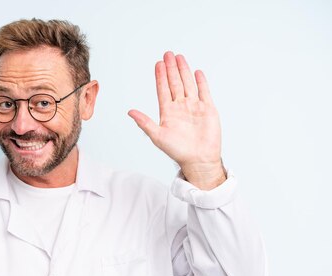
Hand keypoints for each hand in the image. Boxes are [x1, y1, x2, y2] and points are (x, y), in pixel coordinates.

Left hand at [128, 51, 225, 188]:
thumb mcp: (157, 136)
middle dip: (171, 68)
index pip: (163, 89)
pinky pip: (204, 92)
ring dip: (184, 71)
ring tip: (179, 57)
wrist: (198, 159)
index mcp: (168, 112)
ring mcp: (194, 107)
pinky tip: (197, 72)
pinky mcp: (208, 109)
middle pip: (175, 83)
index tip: (158, 64)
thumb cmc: (177, 151)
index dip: (160, 76)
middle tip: (167, 54)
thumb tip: (129, 112)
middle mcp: (180, 107)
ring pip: (188, 84)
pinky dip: (201, 82)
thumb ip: (144, 122)